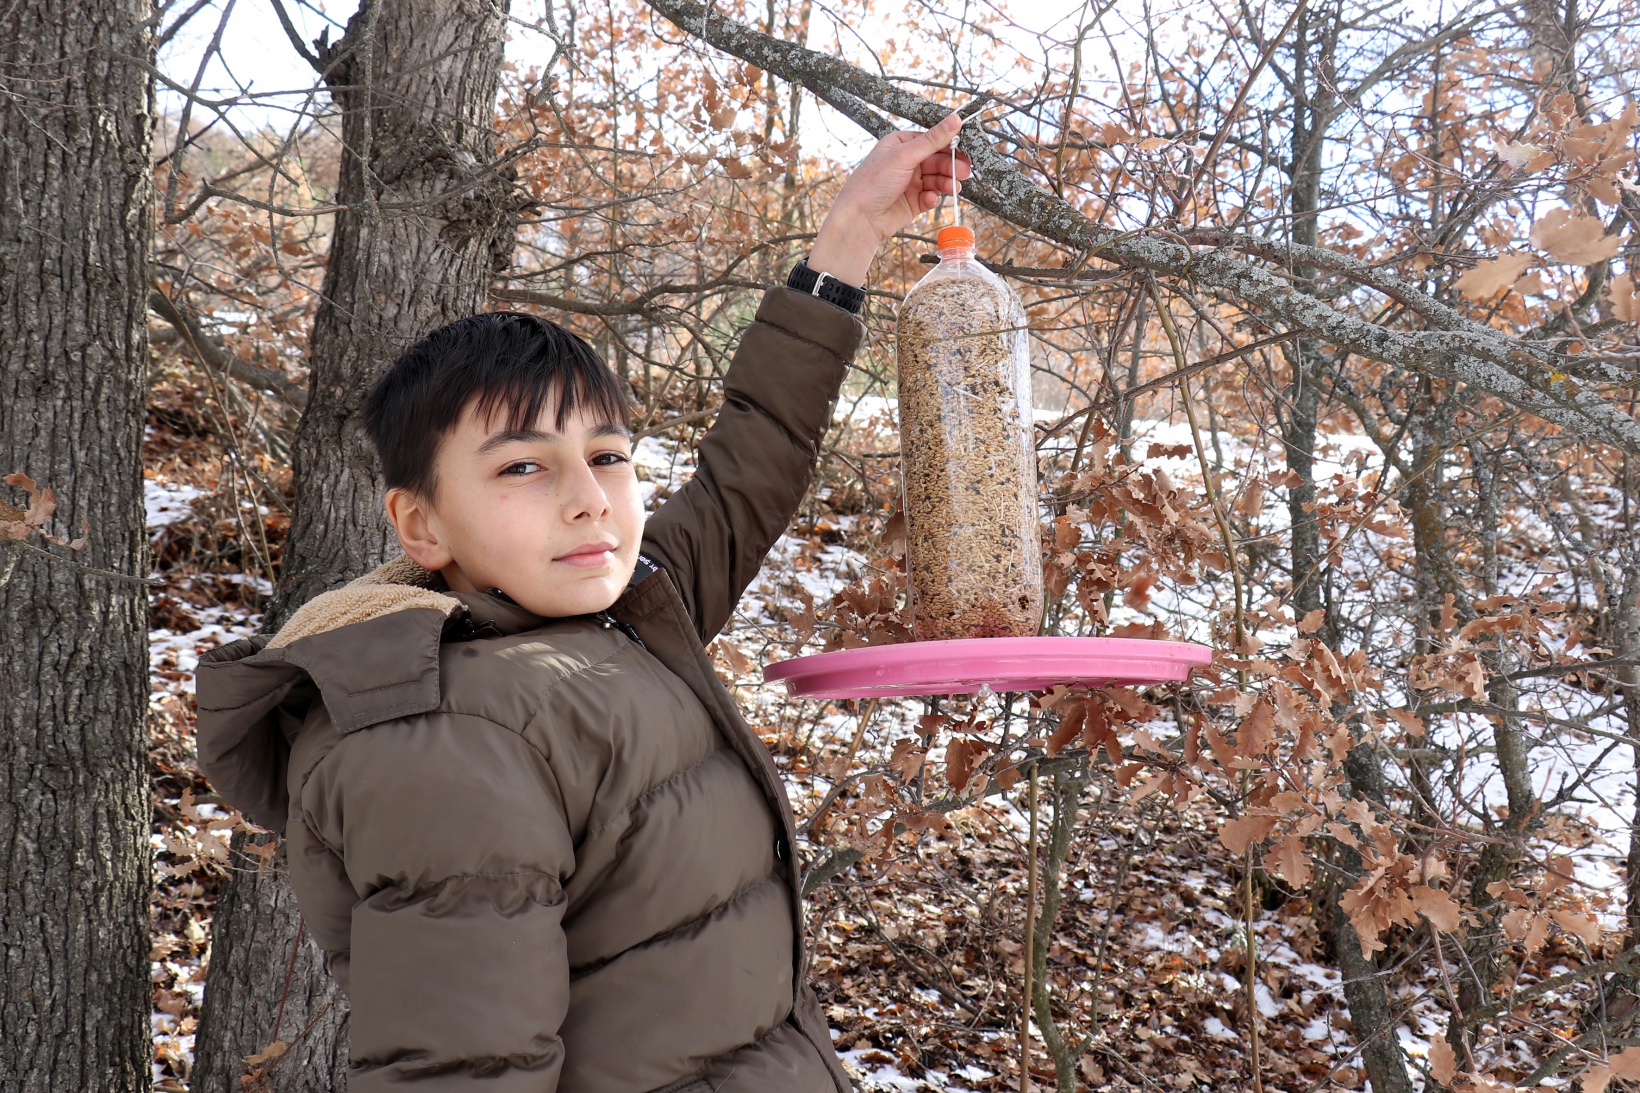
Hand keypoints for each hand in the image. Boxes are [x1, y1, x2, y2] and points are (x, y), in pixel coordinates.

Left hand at [808, 112, 971, 286]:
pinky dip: (933, 198)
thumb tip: (955, 119)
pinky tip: (929, 199)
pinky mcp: (914, 201)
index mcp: (901, 145)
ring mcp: (910, 182)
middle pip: (938, 160)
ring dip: (946, 182)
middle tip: (964, 172)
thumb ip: (932, 140)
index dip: (950, 144)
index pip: (932, 140)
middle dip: (951, 166)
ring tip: (952, 187)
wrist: (860, 219)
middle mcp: (906, 162)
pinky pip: (932, 196)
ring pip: (937, 179)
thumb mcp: (904, 156)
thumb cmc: (873, 183)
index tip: (967, 148)